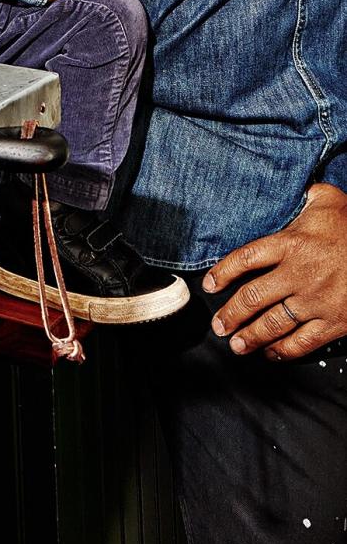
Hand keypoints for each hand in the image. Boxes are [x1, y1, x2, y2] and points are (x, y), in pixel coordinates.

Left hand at [203, 183, 346, 358]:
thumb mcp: (327, 200)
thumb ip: (306, 196)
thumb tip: (297, 189)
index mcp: (292, 243)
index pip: (245, 259)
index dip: (223, 273)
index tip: (209, 286)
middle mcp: (299, 273)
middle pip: (253, 297)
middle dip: (231, 314)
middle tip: (218, 325)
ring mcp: (316, 300)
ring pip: (274, 323)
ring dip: (251, 336)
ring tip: (236, 344)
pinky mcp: (335, 321)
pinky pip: (304, 341)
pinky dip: (284, 351)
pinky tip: (272, 353)